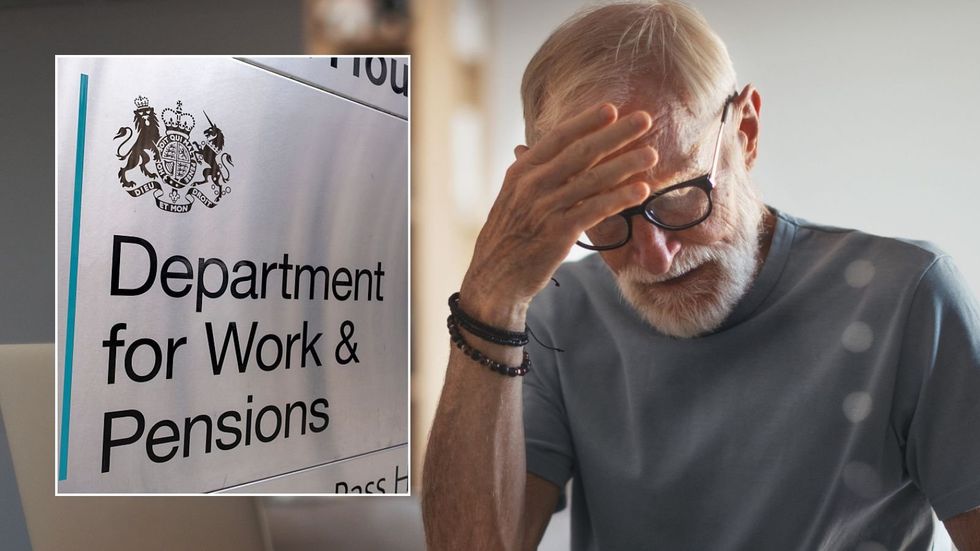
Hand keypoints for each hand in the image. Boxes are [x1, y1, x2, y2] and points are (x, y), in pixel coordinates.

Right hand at [460, 103, 658, 326]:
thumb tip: (526, 147)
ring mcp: (545, 209)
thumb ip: (526, 173)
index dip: (586, 121)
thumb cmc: (507, 236)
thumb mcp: (510, 198)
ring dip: (626, 164)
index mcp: (521, 171)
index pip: (558, 137)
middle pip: (581, 152)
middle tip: (644, 119)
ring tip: (652, 154)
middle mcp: (532, 185)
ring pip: (593, 179)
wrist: (495, 277)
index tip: (611, 108)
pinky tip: (641, 190)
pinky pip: (596, 210)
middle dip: (616, 134)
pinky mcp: (559, 233)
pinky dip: (620, 198)